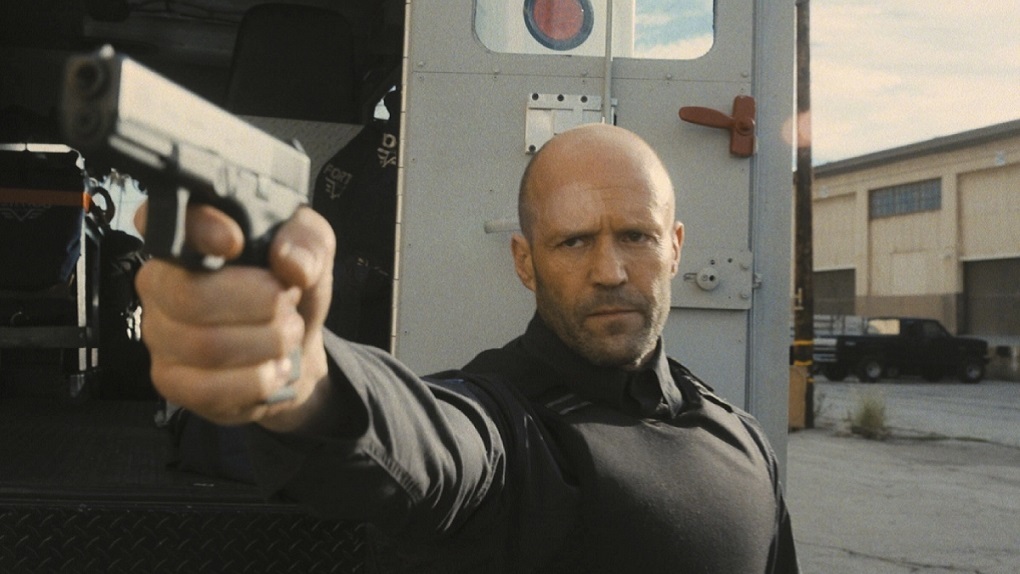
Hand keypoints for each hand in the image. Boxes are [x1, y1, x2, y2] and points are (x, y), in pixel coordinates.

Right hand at [134, 203, 335, 431]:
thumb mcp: (313, 254)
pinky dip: (256, 380)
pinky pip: (208, 387)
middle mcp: (160, 283)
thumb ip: (309, 242)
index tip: (236, 242)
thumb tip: (290, 262)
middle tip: (288, 307)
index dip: (197, 229)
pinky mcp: (170, 380)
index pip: (164, 219)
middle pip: (191, 295)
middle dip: (259, 304)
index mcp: (188, 239)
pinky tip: (274, 370)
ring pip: (205, 345)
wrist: (295, 350)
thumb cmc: (290, 291)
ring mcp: (159, 334)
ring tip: (288, 337)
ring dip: (265, 343)